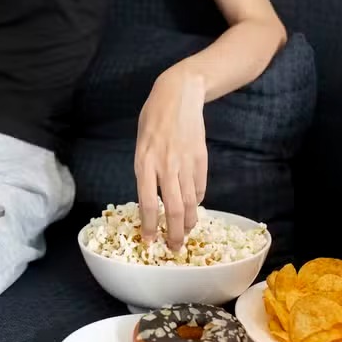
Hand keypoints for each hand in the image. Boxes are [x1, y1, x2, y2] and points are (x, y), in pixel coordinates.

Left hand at [135, 68, 208, 249]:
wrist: (179, 94)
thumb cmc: (154, 118)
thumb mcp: (141, 145)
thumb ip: (146, 171)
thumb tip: (153, 199)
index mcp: (144, 163)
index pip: (149, 203)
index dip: (150, 226)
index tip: (149, 241)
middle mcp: (166, 166)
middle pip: (174, 209)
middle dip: (175, 233)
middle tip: (174, 248)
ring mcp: (186, 163)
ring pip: (191, 202)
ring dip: (189, 223)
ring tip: (186, 234)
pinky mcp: (201, 158)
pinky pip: (200, 187)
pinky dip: (198, 202)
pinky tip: (195, 208)